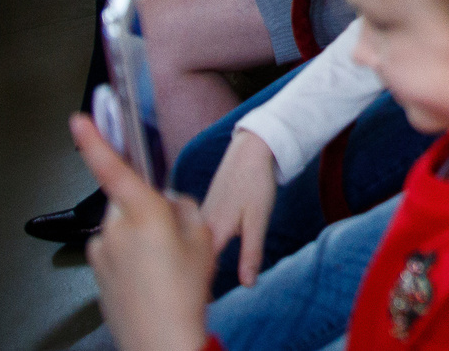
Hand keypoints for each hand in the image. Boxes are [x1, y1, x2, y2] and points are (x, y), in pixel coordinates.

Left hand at [68, 112, 214, 350]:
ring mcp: (101, 251)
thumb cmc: (184, 290)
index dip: (93, 141)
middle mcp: (115, 228)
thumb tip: (168, 205)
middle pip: (129, 200)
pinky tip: (152, 275)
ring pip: (124, 226)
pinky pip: (117, 249)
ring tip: (166, 263)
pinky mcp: (97, 270)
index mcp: (142, 212)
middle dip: (148, 208)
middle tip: (175, 235)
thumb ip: (183, 209)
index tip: (78, 121)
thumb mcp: (203, 237)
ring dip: (141, 235)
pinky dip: (133, 257)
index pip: (111, 168)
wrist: (161, 339)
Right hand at [198, 130, 279, 284]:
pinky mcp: (201, 208)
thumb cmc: (256, 182)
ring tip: (198, 274)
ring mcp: (196, 214)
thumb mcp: (259, 220)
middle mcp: (197, 223)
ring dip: (194, 258)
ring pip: (189, 245)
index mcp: (211, 230)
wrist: (251, 148)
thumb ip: (251, 253)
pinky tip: (202, 249)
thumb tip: (248, 284)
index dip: (200, 286)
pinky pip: (191, 233)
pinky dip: (195, 243)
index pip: (198, 268)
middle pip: (190, 258)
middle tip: (203, 291)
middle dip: (194, 274)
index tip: (204, 298)